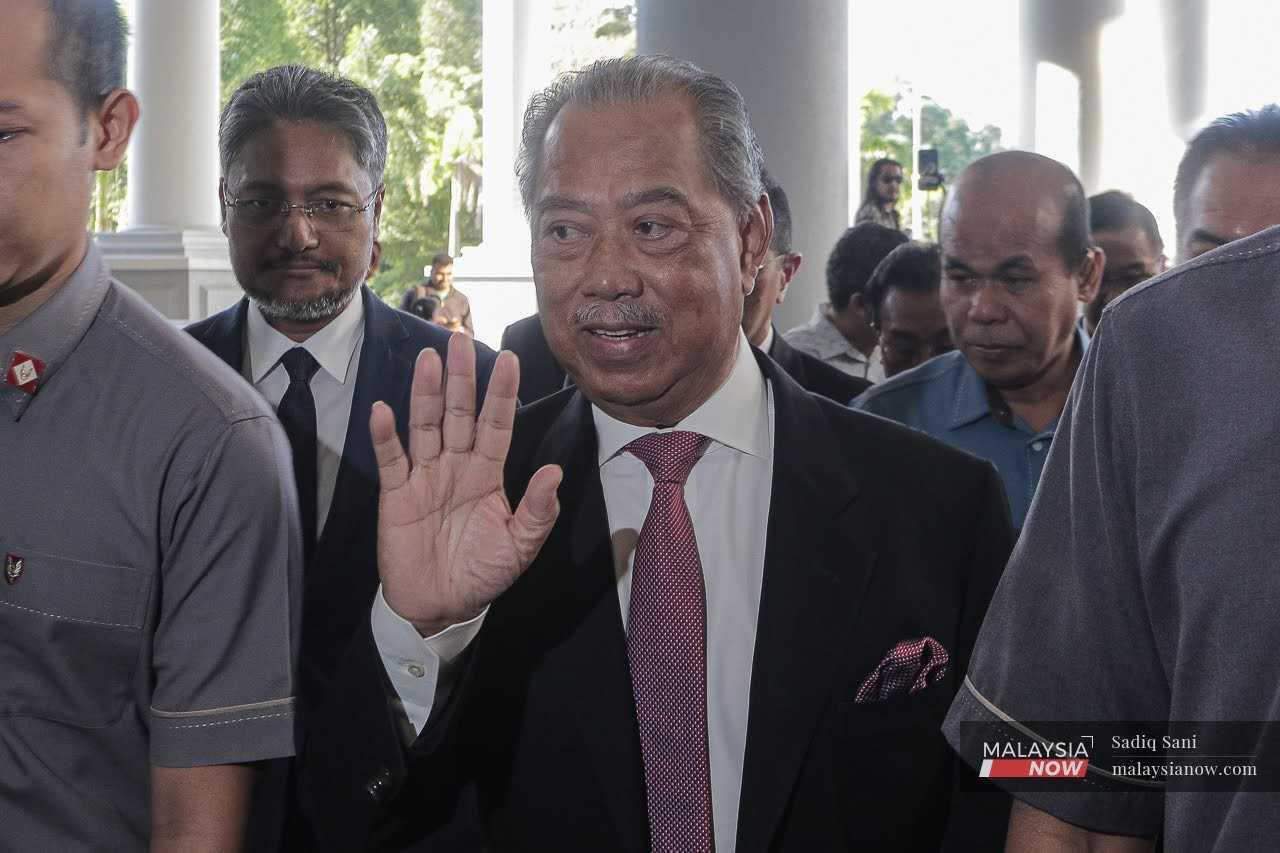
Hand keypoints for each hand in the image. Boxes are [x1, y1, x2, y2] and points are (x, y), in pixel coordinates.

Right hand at [372, 334, 561, 636]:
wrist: (440, 608)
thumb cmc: (482, 575)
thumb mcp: (519, 548)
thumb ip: (538, 512)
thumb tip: (554, 473)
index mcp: (488, 474)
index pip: (497, 425)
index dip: (502, 394)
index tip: (511, 360)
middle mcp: (456, 467)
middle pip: (459, 414)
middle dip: (462, 379)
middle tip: (461, 340)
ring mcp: (425, 477)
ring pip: (426, 426)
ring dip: (426, 394)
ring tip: (429, 360)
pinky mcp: (396, 496)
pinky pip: (391, 460)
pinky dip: (385, 436)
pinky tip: (383, 409)